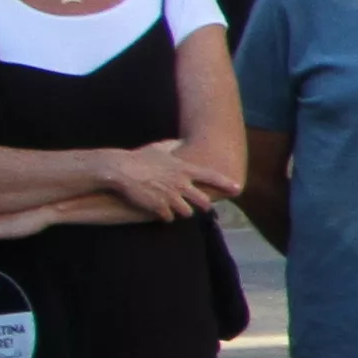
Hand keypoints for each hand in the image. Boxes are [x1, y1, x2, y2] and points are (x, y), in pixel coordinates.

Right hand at [94, 145, 222, 219]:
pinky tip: (161, 212)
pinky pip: (170, 218)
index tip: (237, 189)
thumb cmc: (139, 158)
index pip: (211, 177)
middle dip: (204, 205)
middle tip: (202, 206)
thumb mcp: (159, 148)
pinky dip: (167, 216)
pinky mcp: (159, 207)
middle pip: (203, 201)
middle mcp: (181, 184)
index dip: (225, 184)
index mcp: (184, 169)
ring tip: (177, 209)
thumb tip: (181, 140)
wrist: (121, 170)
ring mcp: (171, 197)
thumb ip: (174, 145)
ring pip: (187, 212)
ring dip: (183, 211)